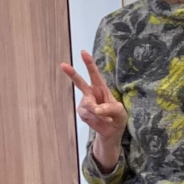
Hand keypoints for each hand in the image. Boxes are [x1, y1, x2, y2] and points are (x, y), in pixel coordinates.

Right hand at [62, 50, 126, 171]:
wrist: (112, 130)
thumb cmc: (118, 116)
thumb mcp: (120, 111)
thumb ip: (109, 108)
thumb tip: (96, 108)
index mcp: (101, 87)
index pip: (94, 73)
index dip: (89, 63)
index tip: (83, 52)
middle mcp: (91, 93)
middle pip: (80, 82)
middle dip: (72, 74)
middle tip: (63, 65)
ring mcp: (85, 103)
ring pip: (88, 104)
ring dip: (99, 112)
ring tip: (108, 117)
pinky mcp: (82, 113)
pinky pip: (87, 115)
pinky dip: (97, 119)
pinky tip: (103, 121)